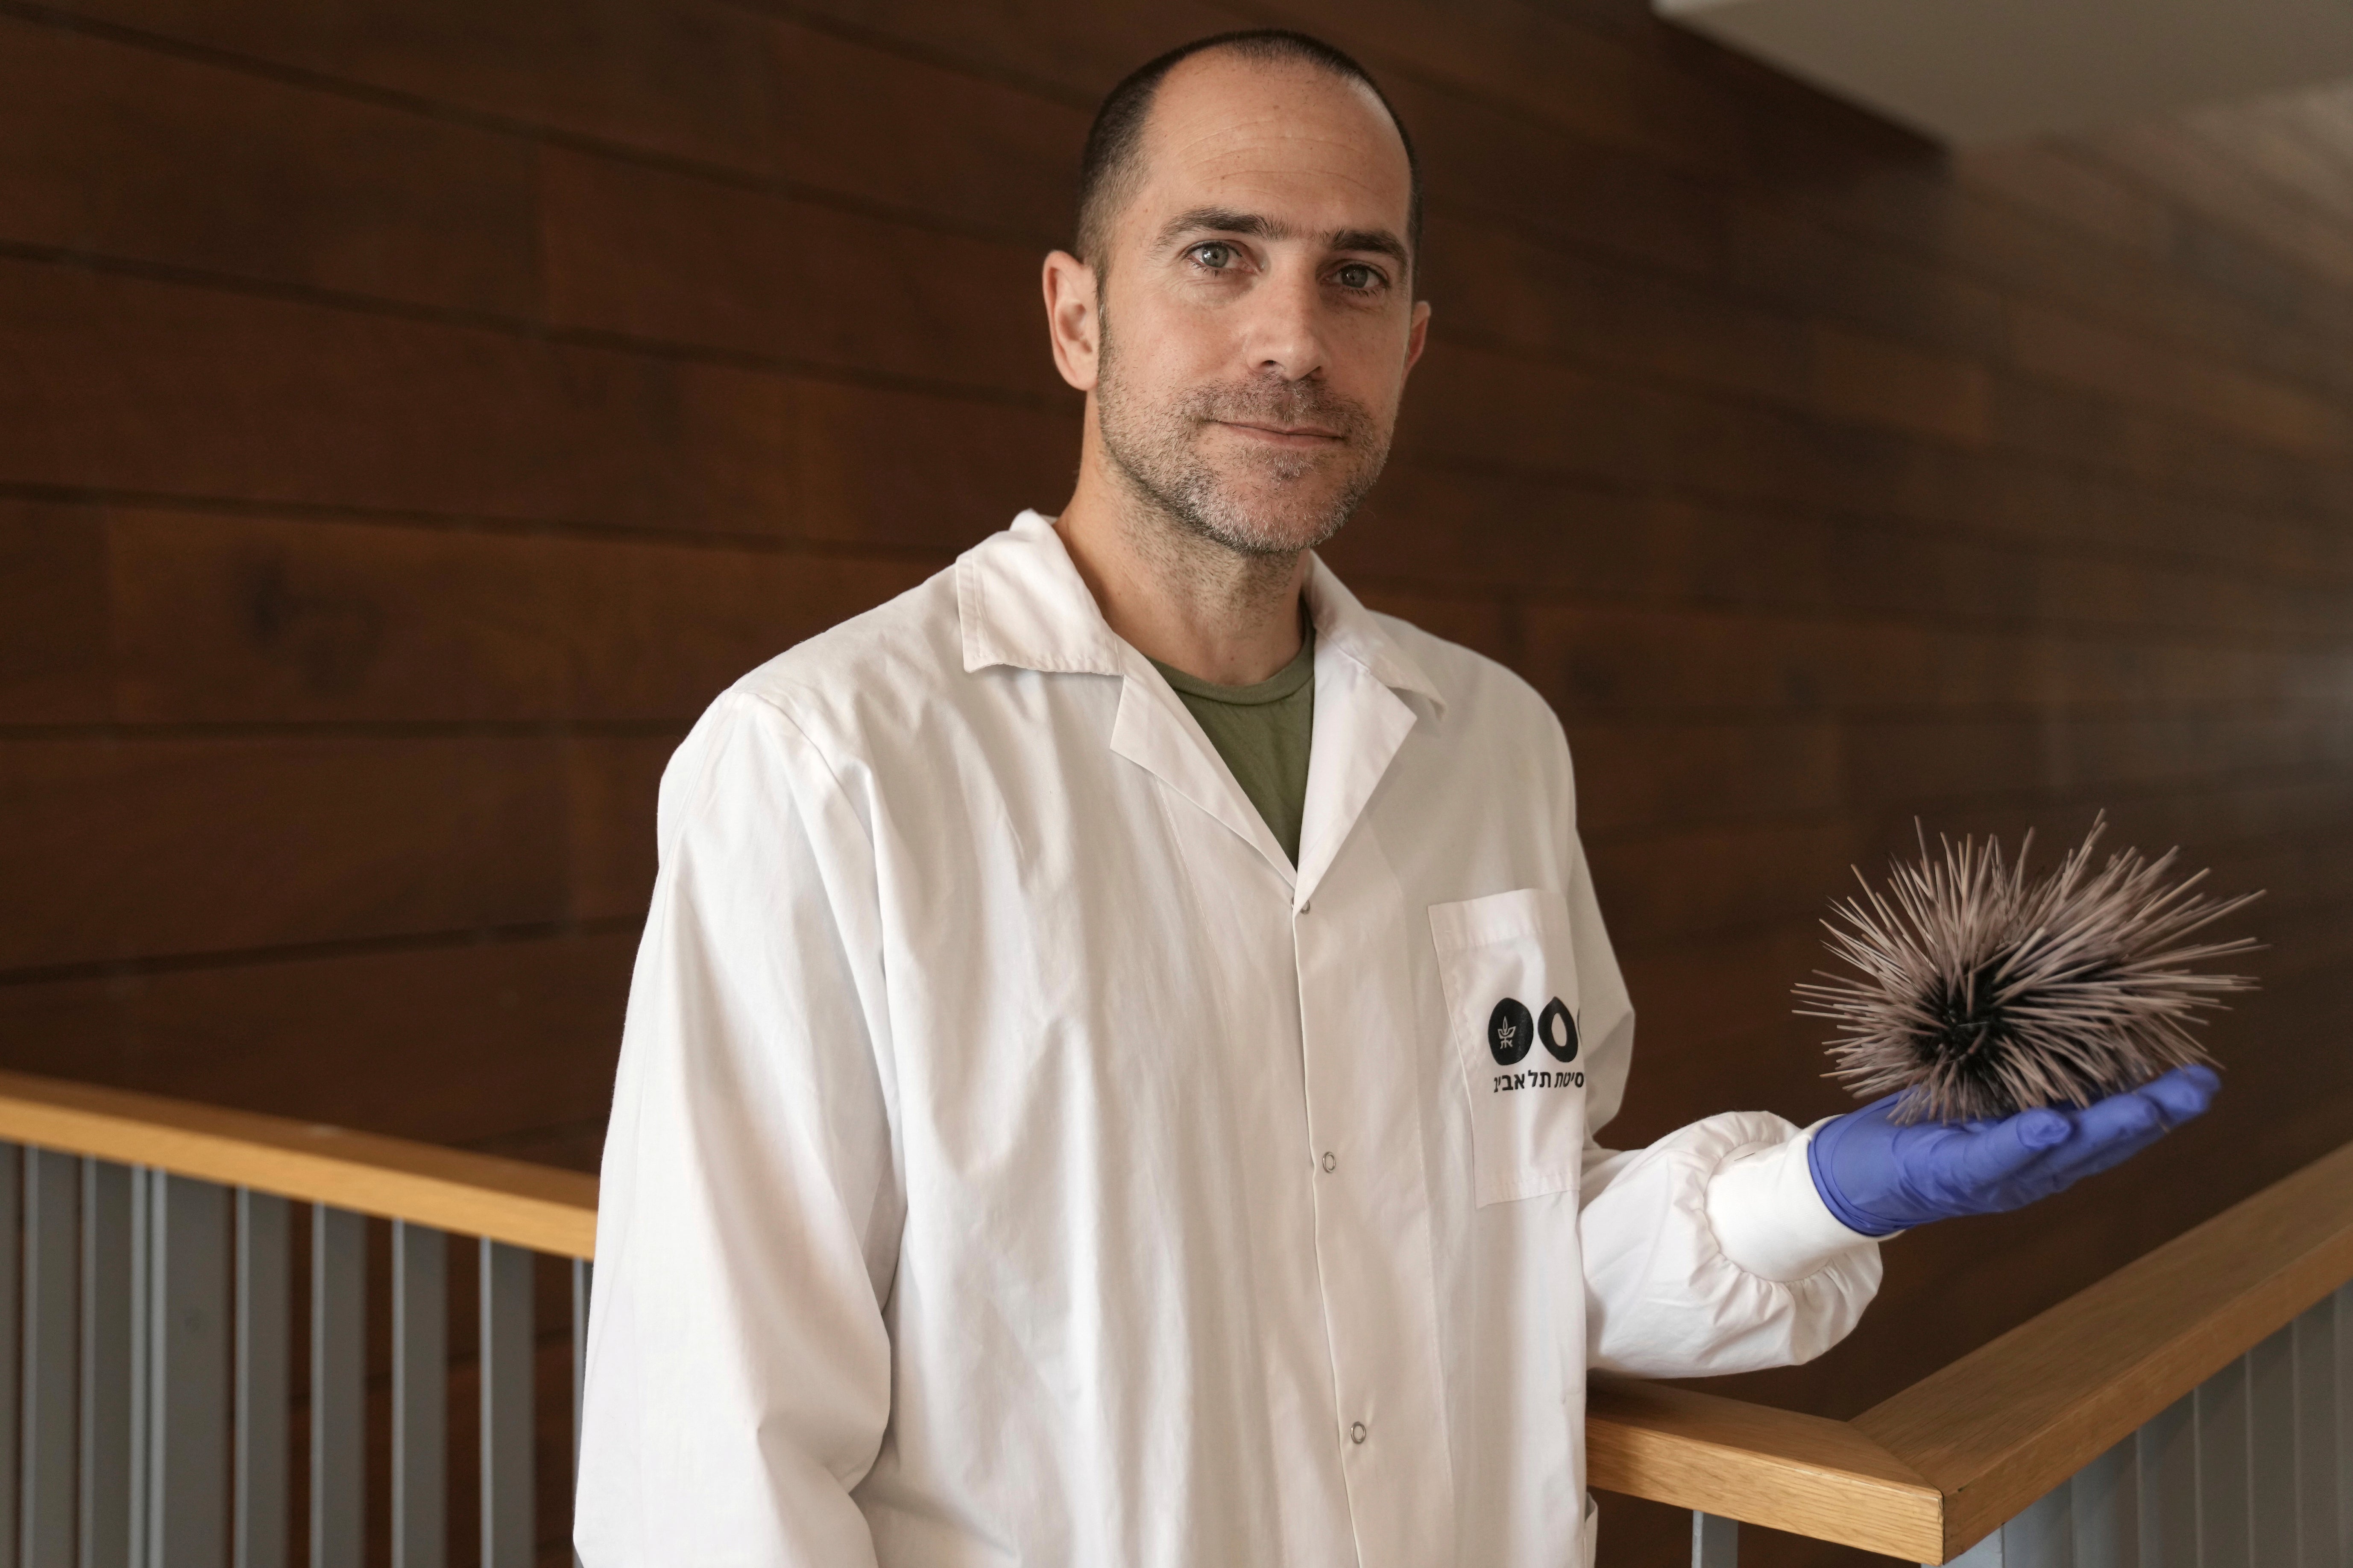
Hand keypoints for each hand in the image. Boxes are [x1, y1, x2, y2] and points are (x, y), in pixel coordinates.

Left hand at [1807, 1065, 2219, 1235]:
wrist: (1852, 1171)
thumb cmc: (1921, 1122)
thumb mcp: (1982, 1094)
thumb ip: (2025, 1072)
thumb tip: (2070, 1012)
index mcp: (2043, 1149)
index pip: (2111, 1126)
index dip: (2159, 1104)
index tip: (2203, 1076)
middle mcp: (2030, 1171)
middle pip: (2103, 1143)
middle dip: (2155, 1116)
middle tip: (2201, 1086)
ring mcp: (1994, 1181)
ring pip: (2061, 1155)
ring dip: (2107, 1129)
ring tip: (2152, 1104)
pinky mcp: (1947, 1177)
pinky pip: (1991, 1159)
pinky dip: (2022, 1143)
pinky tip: (2050, 1125)